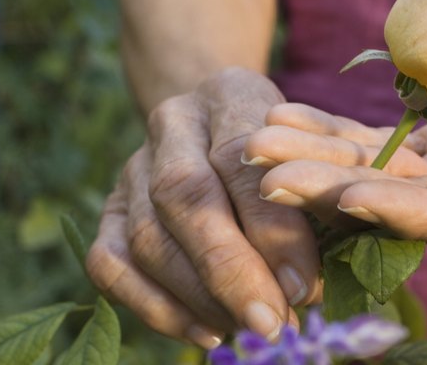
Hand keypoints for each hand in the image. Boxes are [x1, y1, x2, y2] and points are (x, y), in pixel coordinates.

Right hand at [86, 68, 321, 348]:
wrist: (218, 123)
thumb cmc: (285, 147)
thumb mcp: (312, 151)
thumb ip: (317, 200)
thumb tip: (308, 288)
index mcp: (230, 95)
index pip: (241, 157)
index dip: (270, 226)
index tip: (301, 284)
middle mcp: (172, 123)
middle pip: (184, 196)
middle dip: (230, 270)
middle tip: (272, 323)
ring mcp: (132, 167)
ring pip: (147, 236)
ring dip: (199, 297)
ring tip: (249, 330)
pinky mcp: (108, 210)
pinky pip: (111, 264)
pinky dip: (156, 308)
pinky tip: (205, 332)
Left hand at [242, 31, 426, 246]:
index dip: (408, 211)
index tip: (349, 199)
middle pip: (401, 203)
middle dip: (334, 192)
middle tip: (266, 178)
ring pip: (376, 174)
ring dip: (316, 162)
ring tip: (255, 145)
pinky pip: (377, 145)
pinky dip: (333, 134)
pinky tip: (287, 118)